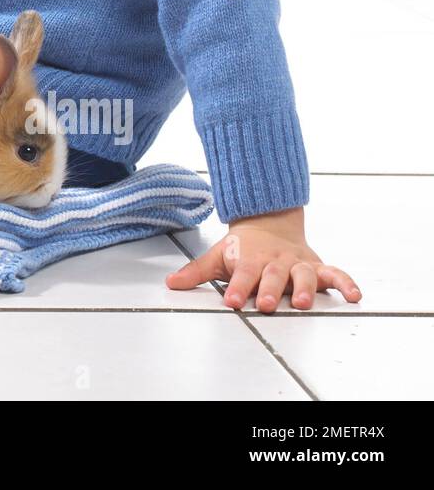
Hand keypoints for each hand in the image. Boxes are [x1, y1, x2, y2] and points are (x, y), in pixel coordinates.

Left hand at [165, 206, 361, 313]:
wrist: (269, 221)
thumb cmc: (243, 247)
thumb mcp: (217, 256)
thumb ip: (196, 272)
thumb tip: (171, 284)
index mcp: (250, 259)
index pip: (242, 274)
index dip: (238, 288)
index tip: (233, 302)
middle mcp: (276, 262)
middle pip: (273, 276)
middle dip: (270, 290)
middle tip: (267, 304)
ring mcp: (298, 264)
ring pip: (304, 275)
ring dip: (305, 288)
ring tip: (303, 302)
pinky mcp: (318, 266)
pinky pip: (336, 274)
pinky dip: (346, 283)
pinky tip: (355, 296)